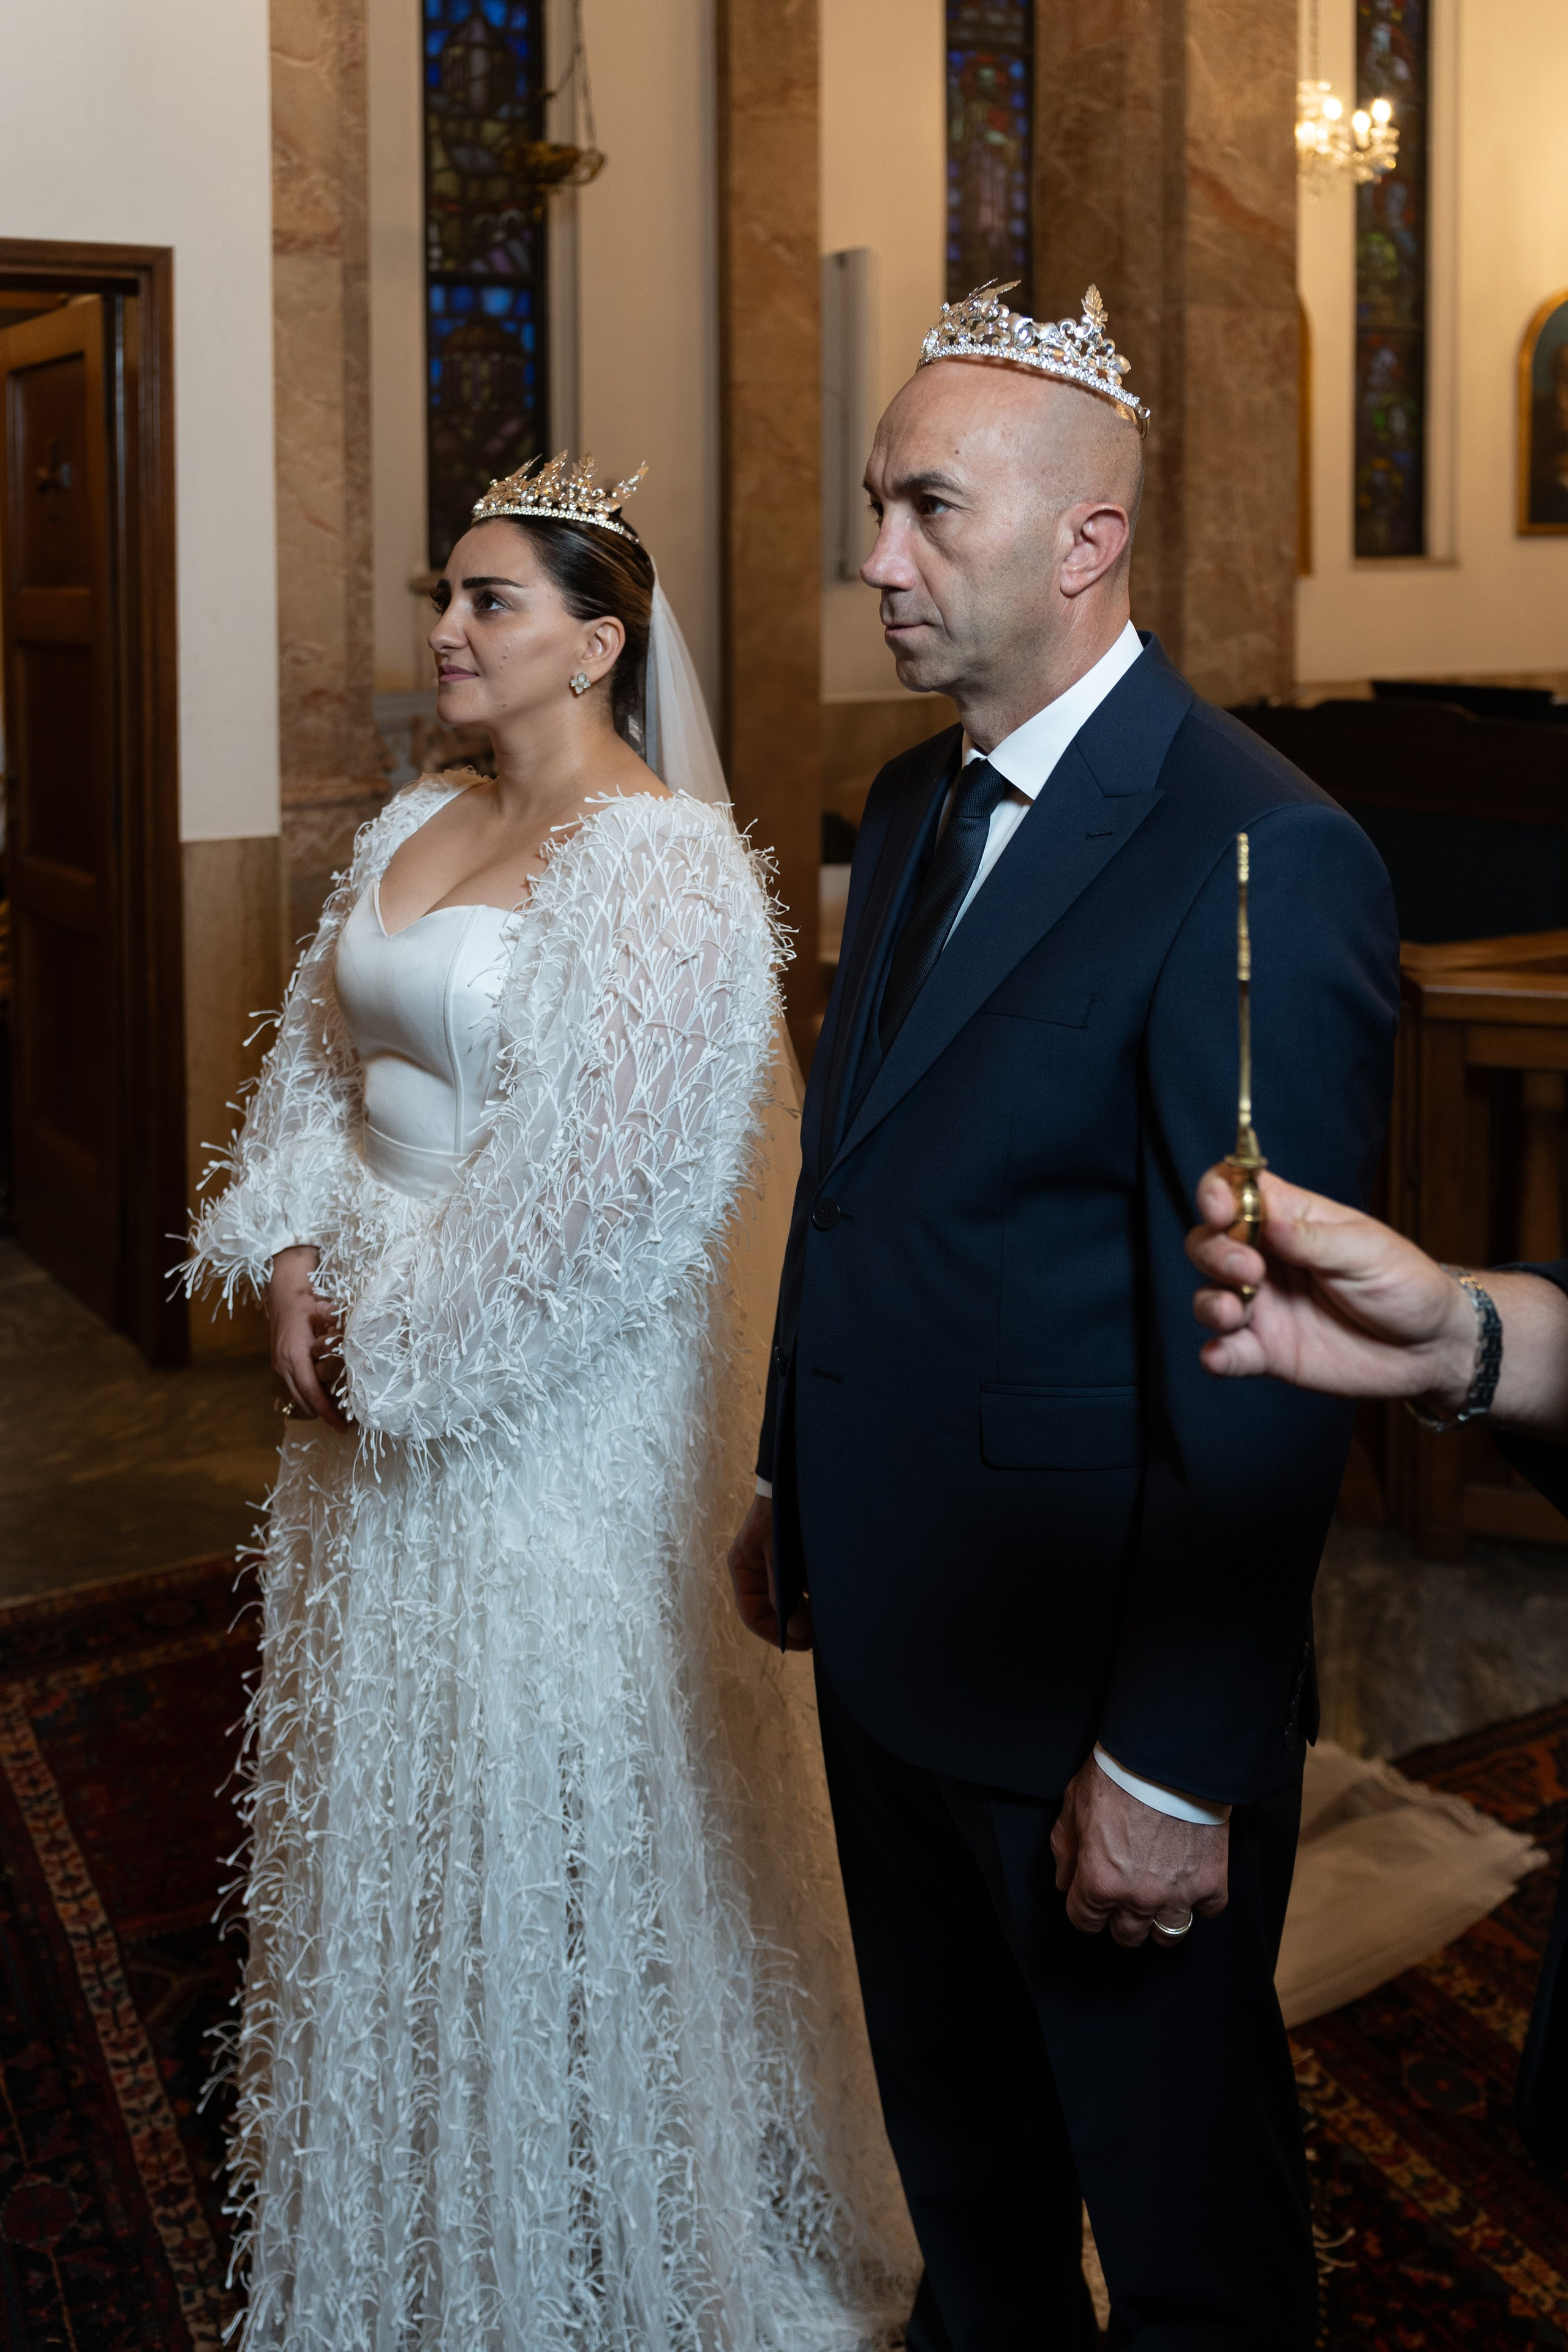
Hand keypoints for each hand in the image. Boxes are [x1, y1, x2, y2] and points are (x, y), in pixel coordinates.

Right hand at [267, 1245, 348, 1430]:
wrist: (283, 1296)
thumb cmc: (308, 1305)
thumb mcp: (326, 1315)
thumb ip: (338, 1333)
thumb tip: (360, 1349)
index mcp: (295, 1355)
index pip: (312, 1393)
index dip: (327, 1412)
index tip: (342, 1427)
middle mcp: (282, 1366)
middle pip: (301, 1403)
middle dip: (322, 1416)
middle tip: (343, 1424)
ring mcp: (276, 1369)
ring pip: (291, 1403)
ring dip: (310, 1412)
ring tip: (332, 1416)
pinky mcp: (274, 1370)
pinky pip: (284, 1396)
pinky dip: (299, 1405)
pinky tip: (315, 1406)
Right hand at [727, 1495, 812, 1649]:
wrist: (793, 1480)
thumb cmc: (779, 1511)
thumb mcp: (776, 1550)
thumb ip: (780, 1587)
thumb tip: (789, 1625)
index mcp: (743, 1569)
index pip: (752, 1614)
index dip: (773, 1633)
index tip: (799, 1643)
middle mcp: (756, 1571)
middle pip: (770, 1612)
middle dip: (791, 1626)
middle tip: (817, 1638)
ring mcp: (774, 1567)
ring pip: (786, 1602)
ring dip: (802, 1614)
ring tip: (823, 1623)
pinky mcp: (792, 1561)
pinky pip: (798, 1588)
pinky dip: (809, 1598)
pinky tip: (826, 1601)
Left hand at [1051, 1757, 1228, 1946]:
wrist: (1171, 1755)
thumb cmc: (1119, 1774)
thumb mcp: (1074, 1805)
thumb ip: (1065, 1848)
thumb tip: (1065, 1881)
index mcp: (1100, 1881)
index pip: (1085, 1921)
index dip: (1084, 1909)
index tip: (1091, 1898)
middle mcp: (1138, 1896)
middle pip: (1127, 1935)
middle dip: (1120, 1919)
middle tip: (1124, 1895)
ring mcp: (1178, 1893)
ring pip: (1168, 1935)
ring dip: (1160, 1921)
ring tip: (1158, 1898)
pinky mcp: (1212, 1881)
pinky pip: (1208, 1912)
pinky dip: (1201, 1901)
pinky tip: (1190, 1882)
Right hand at [1186, 1167, 1476, 1415]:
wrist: (1431, 1348)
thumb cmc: (1404, 1283)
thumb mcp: (1366, 1250)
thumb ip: (1313, 1239)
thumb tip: (1269, 1223)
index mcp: (1289, 1219)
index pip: (1235, 1191)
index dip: (1216, 1192)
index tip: (1220, 1209)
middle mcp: (1267, 1259)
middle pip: (1208, 1242)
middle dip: (1214, 1251)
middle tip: (1249, 1268)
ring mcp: (1263, 1306)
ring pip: (1208, 1296)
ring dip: (1210, 1302)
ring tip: (1235, 1312)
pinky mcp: (1266, 1350)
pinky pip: (1226, 1351)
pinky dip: (1216, 1354)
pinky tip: (1221, 1356)